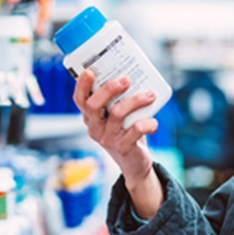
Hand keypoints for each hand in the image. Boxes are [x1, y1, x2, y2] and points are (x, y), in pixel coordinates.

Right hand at [73, 70, 164, 217]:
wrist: (134, 162)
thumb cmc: (126, 131)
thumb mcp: (117, 116)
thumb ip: (119, 100)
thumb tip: (132, 74)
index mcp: (91, 117)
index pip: (80, 100)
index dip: (82, 85)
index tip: (89, 71)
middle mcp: (95, 128)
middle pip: (93, 105)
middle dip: (109, 89)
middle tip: (126, 80)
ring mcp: (107, 138)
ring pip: (117, 114)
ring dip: (136, 101)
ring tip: (150, 95)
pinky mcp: (123, 147)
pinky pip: (135, 130)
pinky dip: (147, 123)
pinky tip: (154, 121)